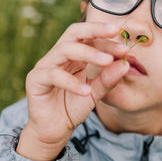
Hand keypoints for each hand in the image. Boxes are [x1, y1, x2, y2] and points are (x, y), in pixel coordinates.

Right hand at [16, 22, 129, 160]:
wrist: (54, 131)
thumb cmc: (72, 107)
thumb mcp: (95, 93)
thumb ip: (108, 79)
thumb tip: (126, 64)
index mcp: (72, 55)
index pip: (88, 38)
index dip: (106, 38)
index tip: (125, 45)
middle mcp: (57, 55)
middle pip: (73, 33)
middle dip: (94, 29)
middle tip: (115, 31)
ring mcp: (44, 66)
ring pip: (64, 49)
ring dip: (88, 53)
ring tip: (108, 61)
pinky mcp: (34, 80)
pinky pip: (53, 75)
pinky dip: (71, 82)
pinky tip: (87, 91)